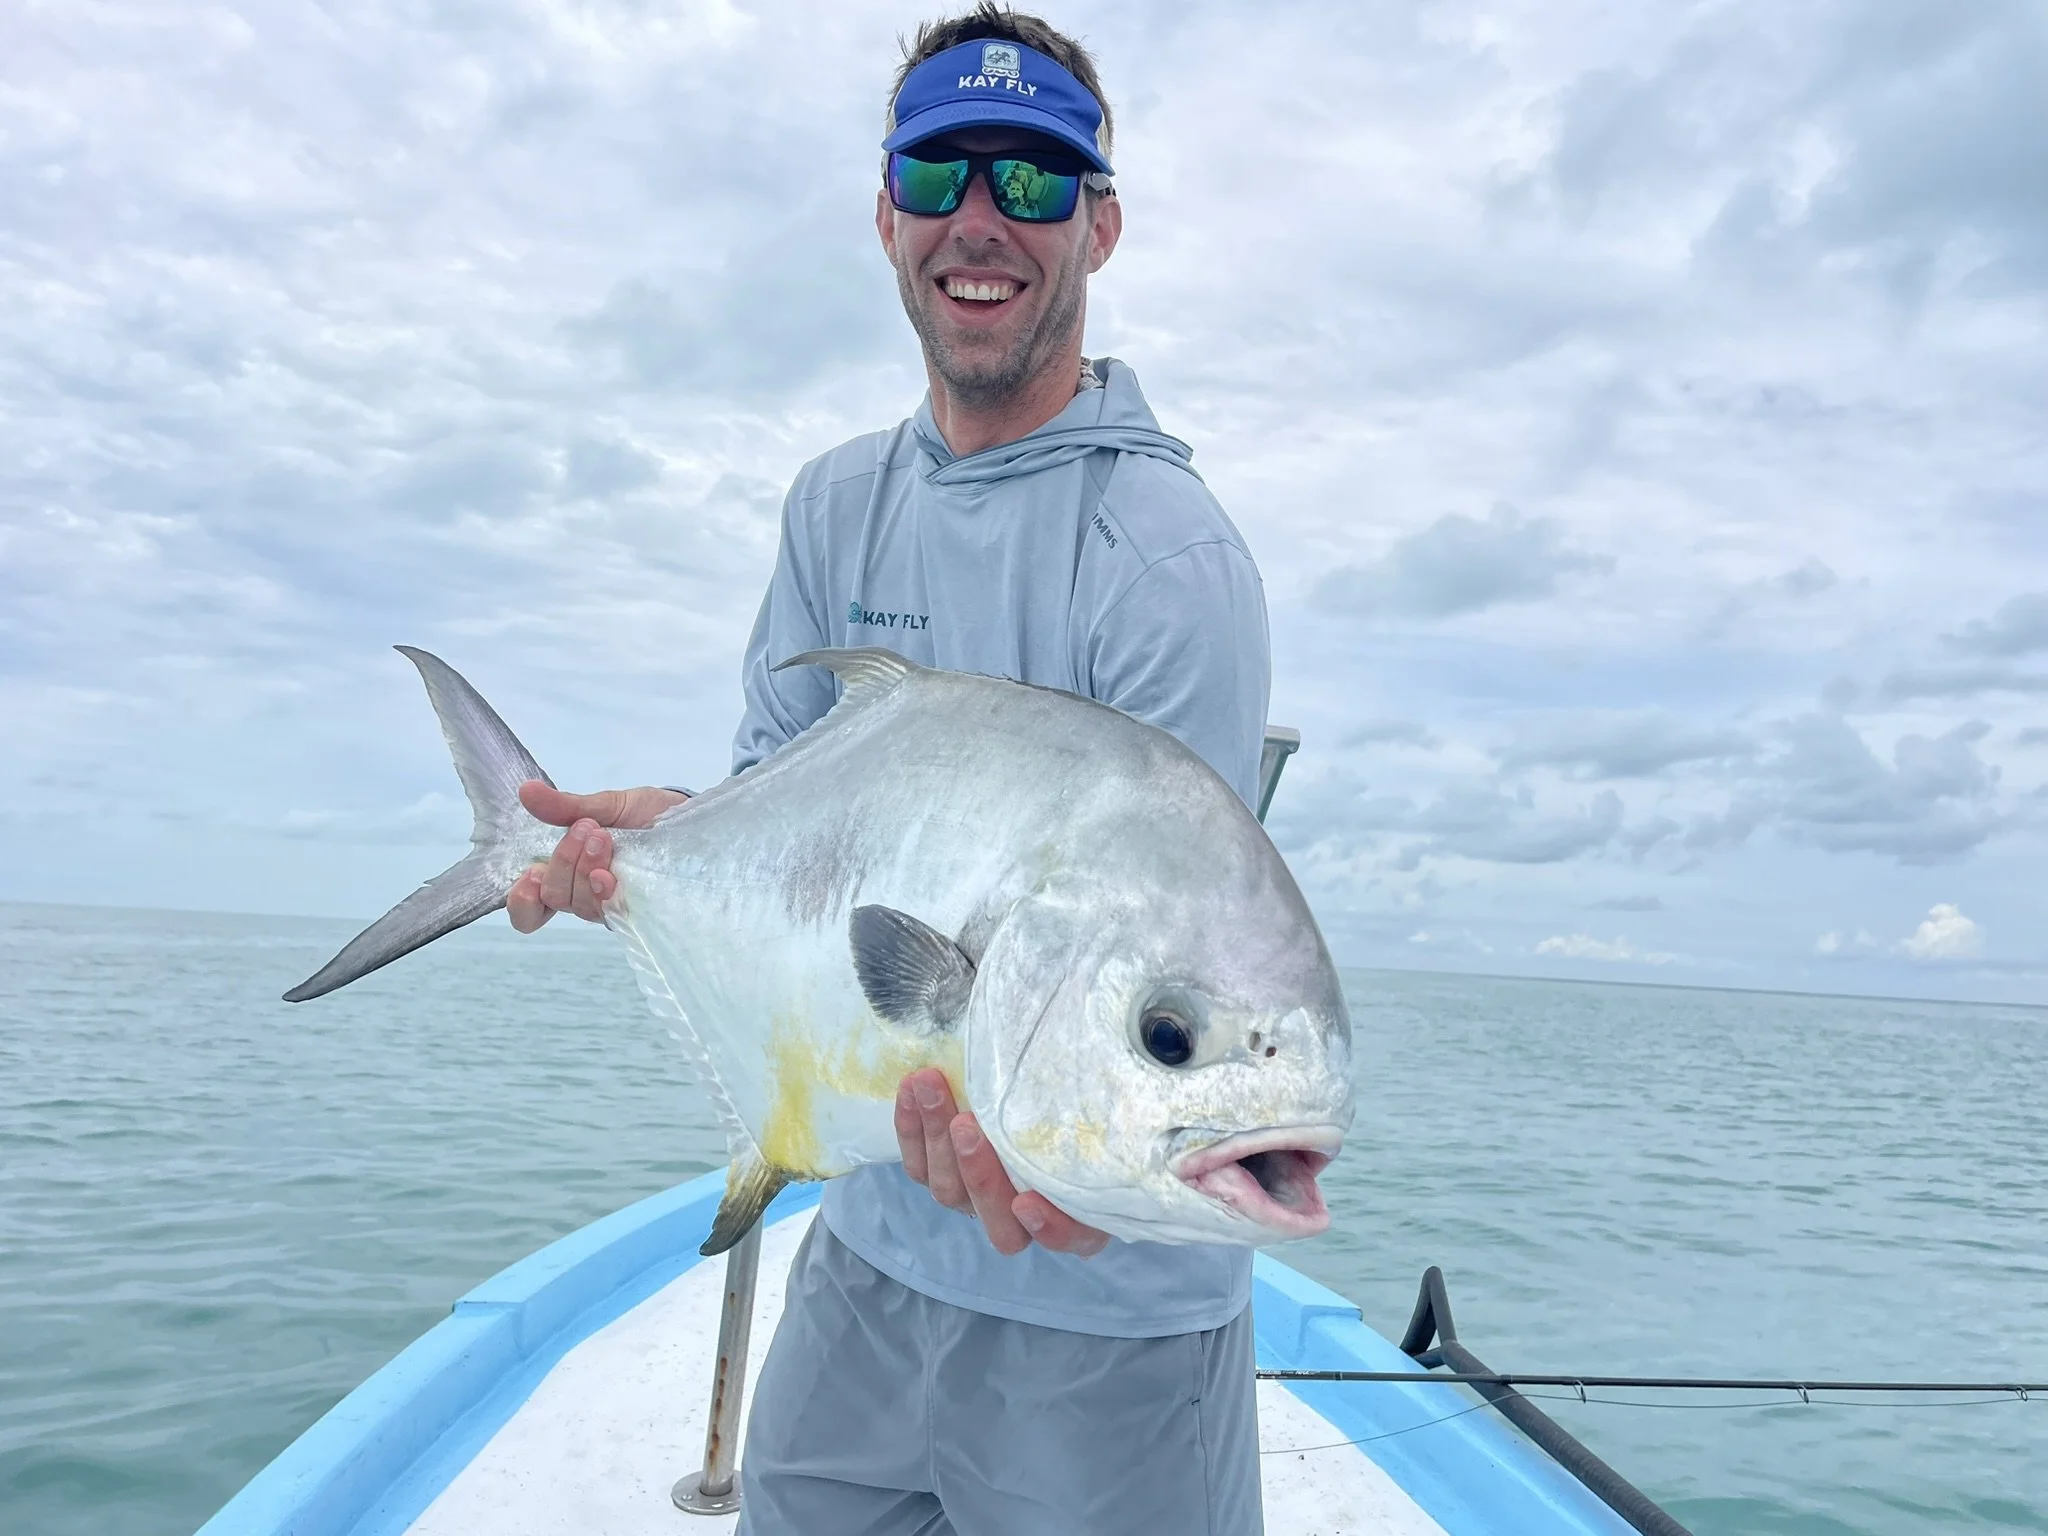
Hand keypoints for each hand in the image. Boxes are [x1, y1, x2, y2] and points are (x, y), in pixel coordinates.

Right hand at [506, 781, 688, 931]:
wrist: (688, 818)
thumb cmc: (645, 815)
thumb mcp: (604, 805)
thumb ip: (565, 806)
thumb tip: (527, 791)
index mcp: (569, 873)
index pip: (531, 907)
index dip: (522, 901)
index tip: (529, 877)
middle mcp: (586, 895)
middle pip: (555, 897)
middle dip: (563, 861)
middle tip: (587, 829)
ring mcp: (611, 904)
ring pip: (580, 903)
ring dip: (585, 869)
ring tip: (604, 837)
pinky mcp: (636, 909)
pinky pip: (611, 910)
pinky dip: (603, 889)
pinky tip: (610, 873)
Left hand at [895, 1067, 1109, 1257]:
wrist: (1029, 1080)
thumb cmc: (1078, 1092)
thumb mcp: (1101, 1096)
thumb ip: (1103, 1098)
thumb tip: (1116, 1066)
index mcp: (1083, 1209)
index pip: (1074, 1237)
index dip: (1051, 1228)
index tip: (1028, 1201)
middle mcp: (1029, 1216)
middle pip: (1000, 1226)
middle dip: (979, 1175)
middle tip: (967, 1125)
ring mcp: (980, 1200)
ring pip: (952, 1194)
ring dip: (936, 1140)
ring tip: (930, 1085)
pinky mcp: (943, 1176)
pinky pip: (919, 1168)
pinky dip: (912, 1129)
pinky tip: (911, 1090)